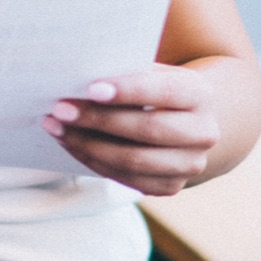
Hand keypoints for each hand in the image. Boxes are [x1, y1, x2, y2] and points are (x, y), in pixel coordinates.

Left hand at [44, 65, 221, 197]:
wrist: (188, 122)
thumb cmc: (157, 89)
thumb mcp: (152, 74)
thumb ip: (126, 75)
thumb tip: (77, 81)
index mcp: (201, 94)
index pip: (165, 92)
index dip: (128, 90)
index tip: (91, 88)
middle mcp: (204, 133)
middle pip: (147, 130)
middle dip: (99, 120)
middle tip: (60, 109)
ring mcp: (189, 165)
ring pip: (133, 160)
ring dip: (88, 145)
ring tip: (57, 128)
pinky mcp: (170, 187)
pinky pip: (125, 178)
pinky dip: (93, 161)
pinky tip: (71, 143)